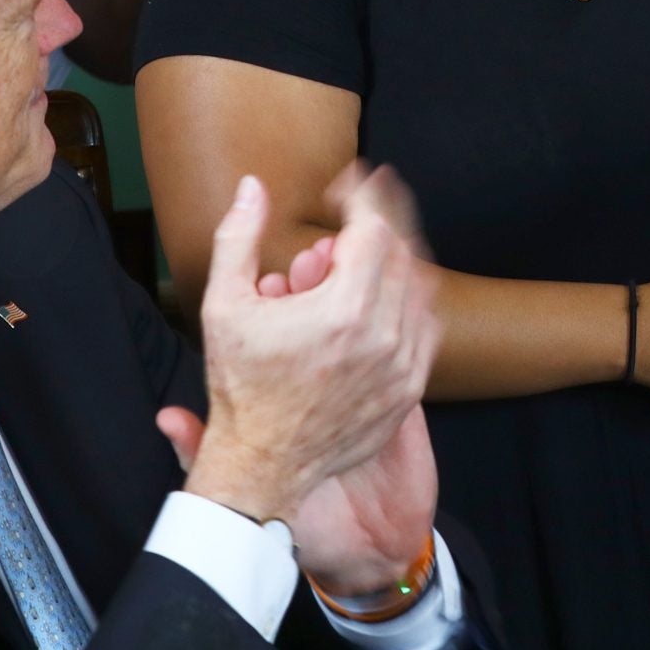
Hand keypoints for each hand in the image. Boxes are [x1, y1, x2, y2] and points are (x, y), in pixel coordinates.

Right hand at [179, 168, 440, 536]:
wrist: (262, 465)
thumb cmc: (239, 387)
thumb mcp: (223, 306)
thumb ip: (238, 238)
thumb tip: (252, 188)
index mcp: (341, 312)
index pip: (374, 229)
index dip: (363, 195)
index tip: (347, 183)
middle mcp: (382, 338)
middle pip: (402, 250)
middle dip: (381, 218)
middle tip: (359, 204)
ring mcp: (402, 366)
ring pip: (420, 286)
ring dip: (397, 256)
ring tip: (368, 244)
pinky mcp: (409, 390)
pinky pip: (426, 327)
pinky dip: (410, 299)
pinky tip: (386, 290)